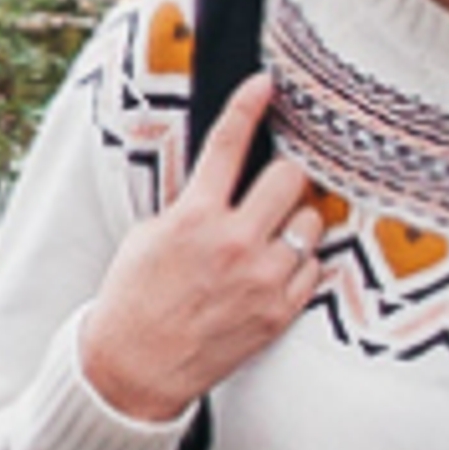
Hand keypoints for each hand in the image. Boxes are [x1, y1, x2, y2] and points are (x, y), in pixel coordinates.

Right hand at [74, 71, 329, 424]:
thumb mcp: (149, 235)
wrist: (136, 366)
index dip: (248, 105)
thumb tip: (223, 177)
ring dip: (293, 222)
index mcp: (193, 217)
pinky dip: (298, 264)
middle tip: (271, 187)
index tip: (266, 82)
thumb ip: (191, 204)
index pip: (227, 144)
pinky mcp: (279, 312)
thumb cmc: (136, 295)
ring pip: (309, 222)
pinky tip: (272, 272)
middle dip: (283, 177)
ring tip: (269, 238)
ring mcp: (261, 279)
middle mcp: (233, 243)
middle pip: (290, 179)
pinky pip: (313, 268)